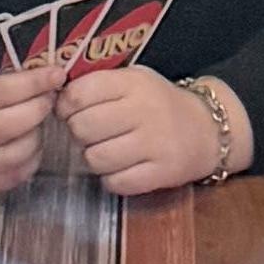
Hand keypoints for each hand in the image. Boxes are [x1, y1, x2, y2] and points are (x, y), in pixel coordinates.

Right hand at [0, 58, 61, 194]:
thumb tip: (40, 63)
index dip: (29, 84)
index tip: (55, 75)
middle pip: (5, 127)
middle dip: (36, 110)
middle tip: (51, 97)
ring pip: (13, 156)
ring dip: (36, 136)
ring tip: (39, 119)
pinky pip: (15, 176)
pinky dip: (31, 159)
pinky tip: (31, 141)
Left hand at [60, 62, 233, 198]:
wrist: (208, 130)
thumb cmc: (159, 104)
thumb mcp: (134, 81)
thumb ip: (99, 85)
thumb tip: (54, 98)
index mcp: (134, 83)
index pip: (80, 93)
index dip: (66, 105)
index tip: (69, 110)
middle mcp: (145, 111)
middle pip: (83, 127)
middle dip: (78, 132)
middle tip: (90, 132)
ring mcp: (155, 144)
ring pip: (95, 158)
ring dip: (93, 157)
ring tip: (106, 150)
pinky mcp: (162, 173)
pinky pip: (116, 182)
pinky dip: (111, 178)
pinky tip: (121, 168)